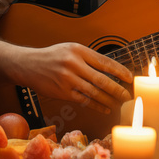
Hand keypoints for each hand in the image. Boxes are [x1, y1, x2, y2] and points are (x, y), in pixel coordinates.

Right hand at [18, 43, 133, 113]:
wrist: (28, 65)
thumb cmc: (52, 57)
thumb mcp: (70, 49)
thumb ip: (88, 58)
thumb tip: (110, 70)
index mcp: (78, 51)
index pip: (105, 62)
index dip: (120, 71)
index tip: (130, 78)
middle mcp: (74, 64)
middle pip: (102, 80)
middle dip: (118, 89)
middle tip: (128, 96)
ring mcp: (68, 79)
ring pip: (94, 92)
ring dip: (109, 100)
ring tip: (119, 104)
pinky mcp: (62, 92)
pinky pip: (84, 100)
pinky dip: (96, 105)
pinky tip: (105, 108)